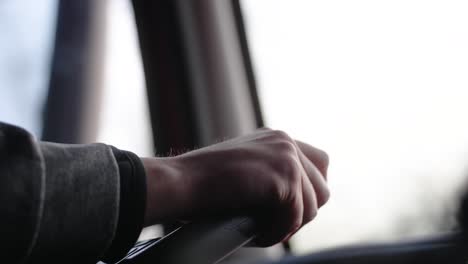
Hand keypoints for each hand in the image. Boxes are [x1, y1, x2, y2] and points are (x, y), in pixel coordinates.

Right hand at [142, 128, 329, 245]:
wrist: (180, 182)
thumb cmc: (203, 184)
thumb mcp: (245, 170)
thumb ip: (270, 175)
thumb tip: (297, 204)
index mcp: (277, 138)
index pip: (320, 164)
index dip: (309, 192)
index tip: (290, 210)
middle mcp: (285, 142)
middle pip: (323, 187)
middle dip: (303, 212)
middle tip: (277, 224)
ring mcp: (286, 157)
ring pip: (312, 207)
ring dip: (289, 226)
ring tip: (263, 230)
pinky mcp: (283, 178)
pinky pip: (294, 219)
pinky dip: (277, 233)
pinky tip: (257, 234)